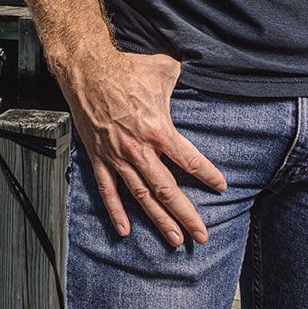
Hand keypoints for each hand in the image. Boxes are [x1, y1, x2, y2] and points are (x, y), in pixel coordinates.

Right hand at [59, 49, 226, 247]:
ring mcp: (117, 156)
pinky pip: (108, 190)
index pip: (189, 160)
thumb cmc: (125, 68)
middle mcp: (139, 149)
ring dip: (159, 220)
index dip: (207, 175)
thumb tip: (195, 74)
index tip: (221, 187)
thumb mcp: (163, 69)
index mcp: (158, 129)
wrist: (86, 69)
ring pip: (141, 196)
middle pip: (167, 189)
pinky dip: (116, 212)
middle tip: (201, 235)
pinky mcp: (99, 157)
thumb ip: (182, 78)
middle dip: (186, 215)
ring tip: (174, 240)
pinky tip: (125, 230)